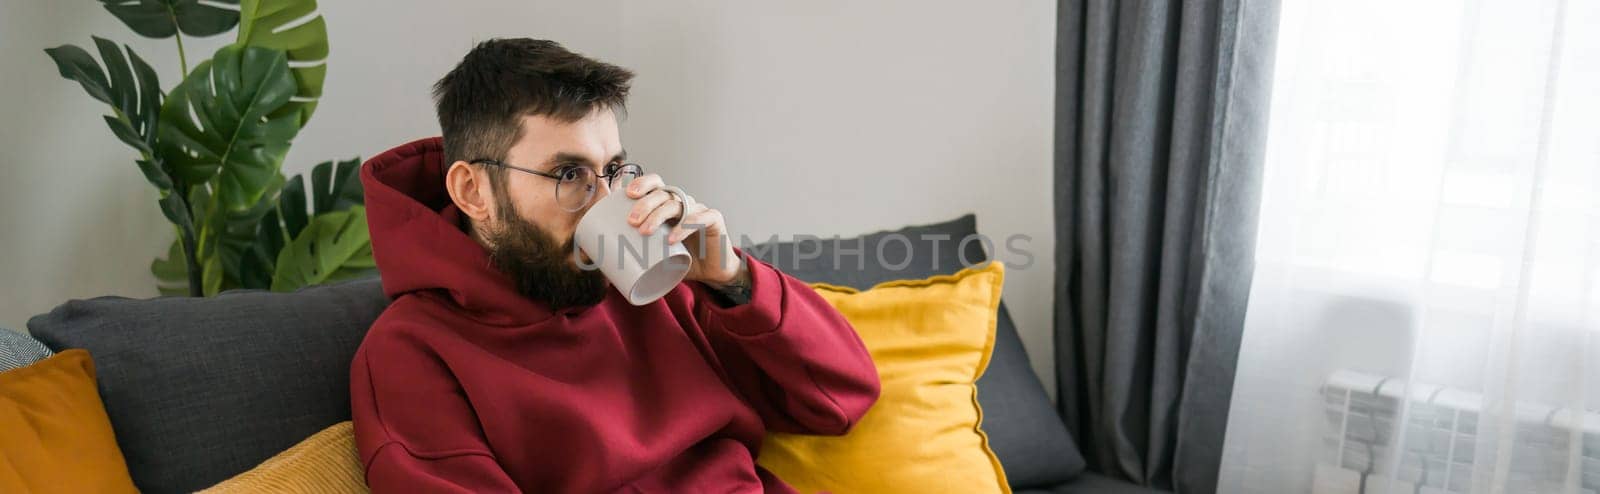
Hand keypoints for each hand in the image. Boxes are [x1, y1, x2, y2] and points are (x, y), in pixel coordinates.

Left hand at [623, 174, 742, 284]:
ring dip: (659, 215)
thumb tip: (599, 258)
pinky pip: (701, 218)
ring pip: (678, 204)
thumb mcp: (655, 253)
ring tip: (645, 232)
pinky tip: (673, 238)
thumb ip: (634, 250)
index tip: (628, 193)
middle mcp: (684, 203)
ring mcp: (700, 210)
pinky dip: (686, 226)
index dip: (643, 183)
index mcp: (669, 204)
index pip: (657, 184)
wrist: (711, 273)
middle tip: (631, 222)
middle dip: (645, 204)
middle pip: (664, 194)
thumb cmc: (681, 260)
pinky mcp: (714, 221)